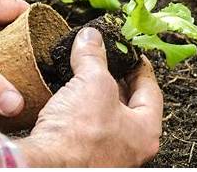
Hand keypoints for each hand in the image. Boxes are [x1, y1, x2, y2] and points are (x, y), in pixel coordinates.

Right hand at [16, 27, 162, 166]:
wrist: (46, 164)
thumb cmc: (79, 136)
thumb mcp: (91, 82)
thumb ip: (94, 56)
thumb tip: (91, 38)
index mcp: (145, 131)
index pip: (150, 90)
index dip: (140, 67)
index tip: (132, 54)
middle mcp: (129, 147)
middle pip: (129, 104)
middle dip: (115, 79)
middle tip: (106, 61)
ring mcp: (106, 154)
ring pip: (105, 116)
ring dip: (95, 95)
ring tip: (84, 75)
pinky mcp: (82, 156)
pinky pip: (86, 127)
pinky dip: (79, 110)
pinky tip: (68, 100)